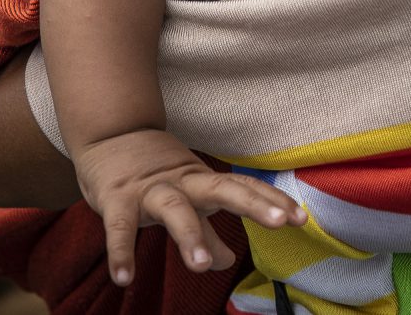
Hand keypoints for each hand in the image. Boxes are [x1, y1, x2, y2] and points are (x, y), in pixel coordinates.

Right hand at [72, 129, 306, 287]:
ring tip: (202, 265)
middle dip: (251, 204)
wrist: (108, 134)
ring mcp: (149, 189)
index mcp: (202, 180)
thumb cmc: (154, 172)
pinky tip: (125, 277)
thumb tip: (228, 261)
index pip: (244, 187)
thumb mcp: (186, 197)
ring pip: (174, 207)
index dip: (272, 201)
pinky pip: (119, 227)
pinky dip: (121, 252)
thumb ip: (207, 231)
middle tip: (278, 222)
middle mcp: (182, 181)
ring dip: (188, 234)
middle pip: (222, 188)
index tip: (302, 218)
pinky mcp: (115, 199)